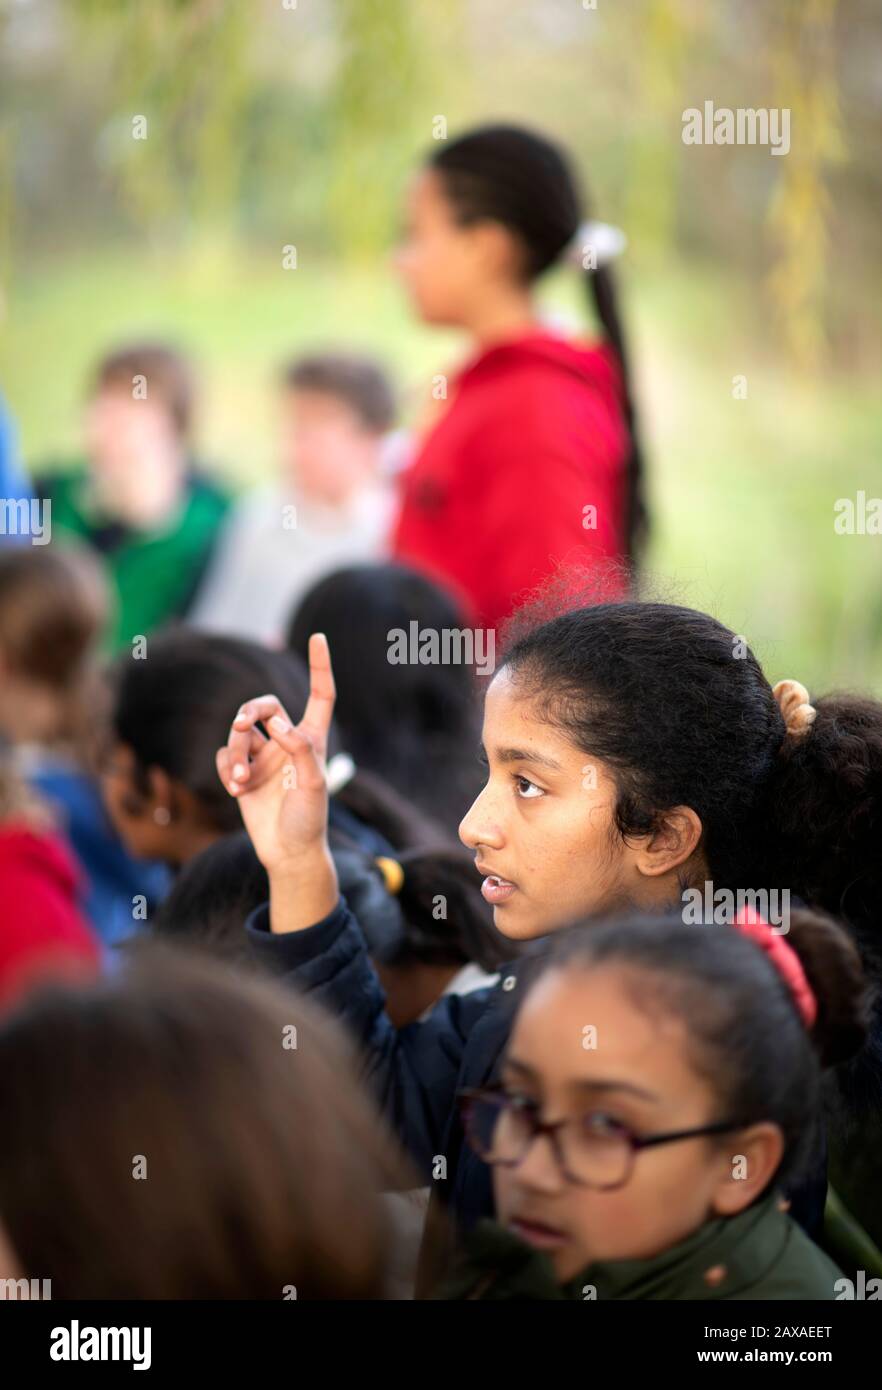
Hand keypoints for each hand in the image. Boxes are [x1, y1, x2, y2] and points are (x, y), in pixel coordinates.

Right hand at [216, 633, 335, 882]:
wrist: (288, 854)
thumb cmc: (309, 820)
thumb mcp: (314, 785)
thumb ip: (299, 750)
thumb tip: (277, 722)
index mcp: (313, 739)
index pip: (320, 695)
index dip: (320, 666)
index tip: (318, 637)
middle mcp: (287, 742)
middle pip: (264, 706)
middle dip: (250, 710)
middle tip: (243, 723)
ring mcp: (264, 757)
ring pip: (239, 732)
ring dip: (236, 752)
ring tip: (242, 781)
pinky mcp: (244, 773)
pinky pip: (225, 756)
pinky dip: (228, 769)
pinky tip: (237, 790)